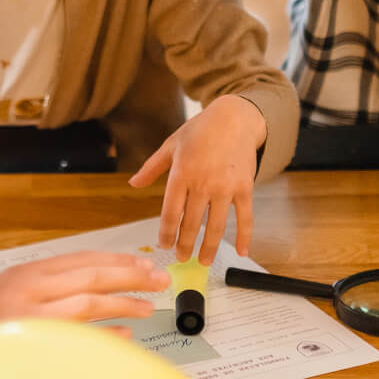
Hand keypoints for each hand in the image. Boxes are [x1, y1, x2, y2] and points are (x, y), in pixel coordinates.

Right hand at [0, 252, 166, 338]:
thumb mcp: (17, 288)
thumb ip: (52, 286)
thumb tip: (102, 290)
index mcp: (30, 271)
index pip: (82, 259)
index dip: (118, 260)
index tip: (146, 264)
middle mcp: (30, 287)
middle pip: (90, 276)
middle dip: (129, 276)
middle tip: (160, 280)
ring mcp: (29, 314)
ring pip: (85, 303)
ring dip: (122, 303)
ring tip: (148, 307)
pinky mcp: (28, 340)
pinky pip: (73, 337)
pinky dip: (101, 336)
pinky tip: (124, 337)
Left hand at [129, 95, 264, 262]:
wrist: (234, 117)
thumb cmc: (201, 130)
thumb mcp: (171, 145)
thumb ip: (152, 168)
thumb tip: (133, 183)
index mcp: (181, 173)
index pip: (171, 212)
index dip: (167, 233)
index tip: (164, 246)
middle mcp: (203, 183)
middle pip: (192, 223)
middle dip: (185, 244)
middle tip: (182, 258)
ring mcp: (225, 187)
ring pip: (216, 226)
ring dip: (209, 247)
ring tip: (204, 261)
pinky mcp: (245, 188)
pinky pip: (245, 217)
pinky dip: (244, 236)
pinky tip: (241, 251)